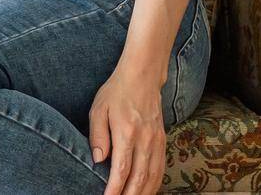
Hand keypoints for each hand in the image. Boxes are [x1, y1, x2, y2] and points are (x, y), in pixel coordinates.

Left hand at [90, 66, 166, 194]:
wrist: (142, 78)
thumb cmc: (116, 92)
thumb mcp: (99, 109)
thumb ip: (98, 135)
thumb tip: (98, 160)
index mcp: (127, 132)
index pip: (122, 169)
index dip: (115, 188)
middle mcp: (145, 140)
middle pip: (140, 178)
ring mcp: (157, 141)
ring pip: (153, 176)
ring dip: (143, 193)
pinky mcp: (162, 141)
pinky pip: (161, 168)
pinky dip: (155, 183)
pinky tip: (146, 190)